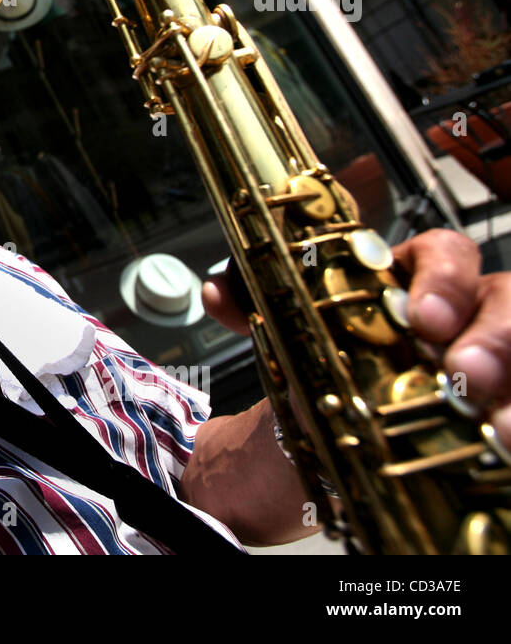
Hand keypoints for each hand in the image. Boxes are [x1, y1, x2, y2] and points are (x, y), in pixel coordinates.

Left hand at [201, 229, 510, 448]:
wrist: (352, 424)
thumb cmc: (342, 358)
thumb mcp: (302, 328)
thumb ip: (259, 304)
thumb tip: (217, 292)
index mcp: (417, 281)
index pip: (444, 254)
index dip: (442, 276)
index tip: (422, 316)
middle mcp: (469, 316)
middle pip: (503, 301)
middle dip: (494, 335)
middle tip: (464, 374)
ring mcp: (496, 360)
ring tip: (500, 428)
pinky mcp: (504, 400)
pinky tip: (504, 445)